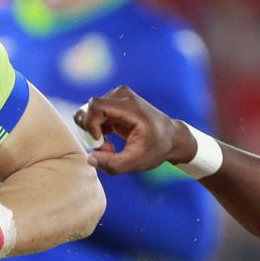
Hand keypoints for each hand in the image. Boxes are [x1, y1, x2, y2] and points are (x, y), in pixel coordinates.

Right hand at [76, 86, 193, 174]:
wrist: (171, 137)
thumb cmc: (157, 149)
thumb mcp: (136, 162)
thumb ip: (112, 164)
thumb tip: (90, 158)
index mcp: (131, 107)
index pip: (96, 105)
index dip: (90, 124)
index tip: (100, 141)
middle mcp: (122, 96)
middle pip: (88, 108)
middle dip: (90, 131)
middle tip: (104, 147)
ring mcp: (117, 97)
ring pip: (88, 112)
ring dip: (93, 132)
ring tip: (108, 145)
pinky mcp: (113, 103)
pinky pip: (93, 115)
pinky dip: (96, 130)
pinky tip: (108, 141)